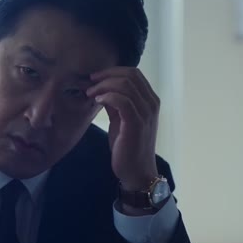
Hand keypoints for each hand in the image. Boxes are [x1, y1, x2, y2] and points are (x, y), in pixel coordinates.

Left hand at [86, 67, 159, 190]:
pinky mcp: (137, 123)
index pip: (134, 73)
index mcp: (150, 100)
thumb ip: (115, 102)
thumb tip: (101, 87)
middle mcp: (152, 104)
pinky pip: (123, 101)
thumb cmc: (127, 145)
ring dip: (104, 86)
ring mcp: (146, 113)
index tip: (95, 78)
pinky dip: (108, 97)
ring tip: (91, 94)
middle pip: (130, 75)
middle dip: (106, 75)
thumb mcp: (120, 119)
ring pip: (125, 85)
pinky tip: (98, 101)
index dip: (112, 71)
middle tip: (90, 83)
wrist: (136, 171)